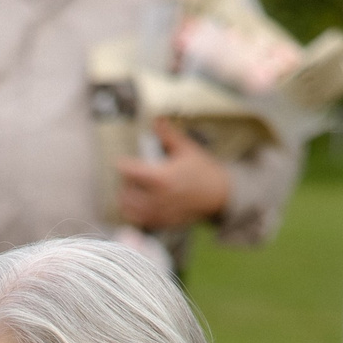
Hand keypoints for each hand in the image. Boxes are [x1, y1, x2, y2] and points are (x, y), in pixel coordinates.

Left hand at [115, 119, 231, 230]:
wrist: (219, 193)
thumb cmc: (203, 171)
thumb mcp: (186, 149)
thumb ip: (168, 135)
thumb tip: (157, 120)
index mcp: (161, 178)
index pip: (128, 172)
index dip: (123, 164)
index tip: (123, 161)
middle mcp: (157, 198)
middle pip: (125, 191)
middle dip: (124, 181)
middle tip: (130, 174)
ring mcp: (159, 213)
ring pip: (128, 209)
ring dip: (126, 198)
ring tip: (132, 189)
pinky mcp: (162, 222)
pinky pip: (139, 221)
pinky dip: (134, 213)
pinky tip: (140, 204)